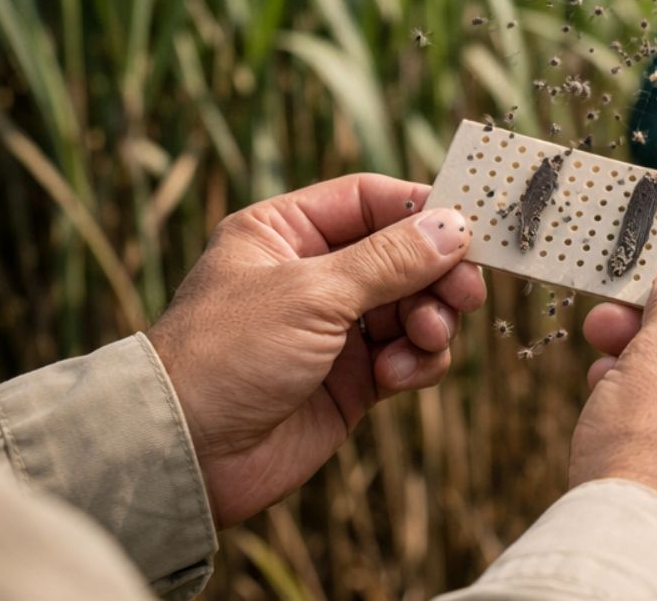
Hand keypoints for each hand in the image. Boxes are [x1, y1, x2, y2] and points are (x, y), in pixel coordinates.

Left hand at [145, 174, 486, 527]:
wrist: (185, 456)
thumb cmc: (226, 357)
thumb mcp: (310, 294)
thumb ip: (390, 260)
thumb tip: (455, 226)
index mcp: (286, 234)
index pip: (370, 201)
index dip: (422, 210)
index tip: (471, 227)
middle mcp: (313, 275)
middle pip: (405, 254)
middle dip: (438, 275)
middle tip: (464, 295)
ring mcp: (335, 328)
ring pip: (414, 306)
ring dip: (432, 321)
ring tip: (424, 339)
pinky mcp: (353, 379)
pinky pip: (409, 355)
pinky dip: (418, 362)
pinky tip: (399, 376)